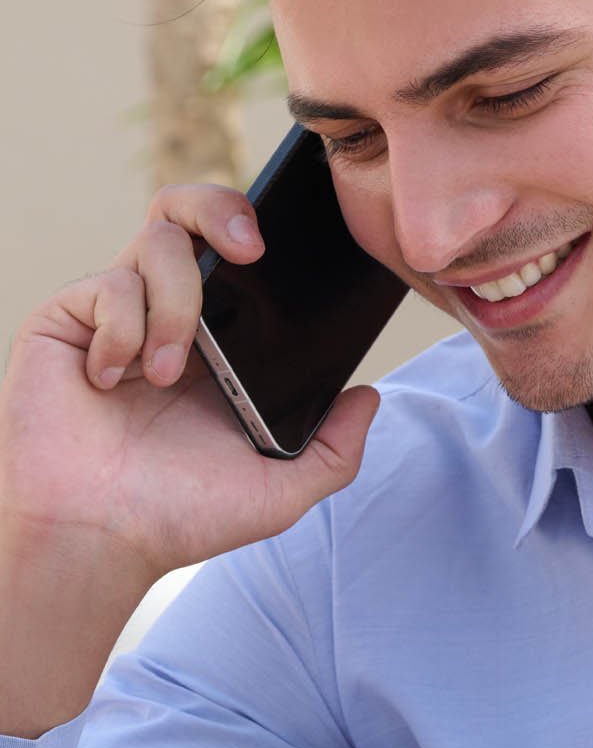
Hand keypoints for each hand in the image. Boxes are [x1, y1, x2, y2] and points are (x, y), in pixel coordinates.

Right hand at [1, 182, 379, 585]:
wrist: (98, 540)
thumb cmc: (177, 518)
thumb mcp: (279, 490)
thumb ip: (335, 450)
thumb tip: (370, 396)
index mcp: (217, 342)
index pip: (236, 252)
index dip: (258, 230)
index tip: (284, 250)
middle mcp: (165, 315)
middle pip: (188, 209)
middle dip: (222, 208)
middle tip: (251, 250)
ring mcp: (114, 314)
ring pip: (157, 241)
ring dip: (176, 306)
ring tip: (167, 375)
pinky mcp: (66, 322)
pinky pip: (106, 285)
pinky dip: (121, 330)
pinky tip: (112, 382)